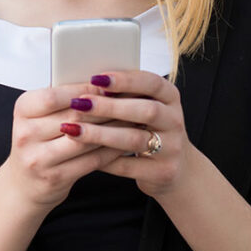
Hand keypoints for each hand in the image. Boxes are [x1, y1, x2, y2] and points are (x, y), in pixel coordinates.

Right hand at [2, 82, 126, 210]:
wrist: (24, 184)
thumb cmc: (38, 143)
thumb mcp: (40, 117)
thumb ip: (65, 100)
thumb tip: (103, 81)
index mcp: (22, 110)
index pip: (54, 95)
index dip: (84, 89)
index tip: (109, 85)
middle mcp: (26, 134)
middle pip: (73, 117)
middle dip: (105, 108)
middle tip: (130, 99)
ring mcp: (38, 159)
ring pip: (85, 140)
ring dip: (113, 129)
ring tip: (132, 119)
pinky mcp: (54, 178)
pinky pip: (91, 160)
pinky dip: (111, 150)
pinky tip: (125, 142)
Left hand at [60, 70, 192, 198]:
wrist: (177, 168)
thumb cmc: (150, 129)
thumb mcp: (146, 107)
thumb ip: (125, 95)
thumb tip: (85, 84)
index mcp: (170, 98)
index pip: (151, 83)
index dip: (125, 80)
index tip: (96, 78)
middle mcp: (175, 121)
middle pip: (146, 111)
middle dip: (110, 107)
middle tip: (80, 103)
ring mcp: (172, 148)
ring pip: (135, 139)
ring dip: (101, 134)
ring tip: (73, 129)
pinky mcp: (163, 172)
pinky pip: (129, 166)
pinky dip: (104, 160)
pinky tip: (82, 154)